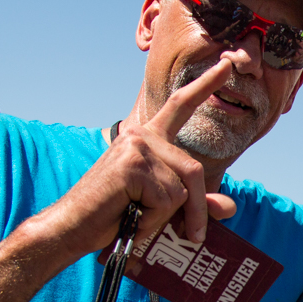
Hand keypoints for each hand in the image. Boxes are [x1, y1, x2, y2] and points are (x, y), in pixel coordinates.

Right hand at [32, 55, 241, 256]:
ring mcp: (137, 146)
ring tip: (138, 224)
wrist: (71, 228)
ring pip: (182, 188)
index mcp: (147, 139)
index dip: (205, 85)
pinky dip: (153, 221)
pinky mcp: (132, 164)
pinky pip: (166, 199)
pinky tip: (130, 220)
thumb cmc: (113, 217)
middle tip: (192, 237)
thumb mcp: (160, 208)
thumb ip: (195, 203)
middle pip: (192, 170)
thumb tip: (231, 206)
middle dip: (196, 209)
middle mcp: (142, 135)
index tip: (227, 64)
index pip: (180, 106)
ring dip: (166, 218)